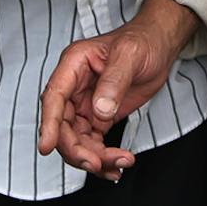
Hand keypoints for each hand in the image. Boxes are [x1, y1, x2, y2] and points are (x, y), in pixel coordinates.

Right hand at [37, 0, 192, 178]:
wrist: (159, 45)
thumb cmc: (142, 40)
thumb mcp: (130, 55)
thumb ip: (114, 81)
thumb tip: (100, 110)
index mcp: (74, 65)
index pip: (54, 97)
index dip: (49, 124)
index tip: (47, 147)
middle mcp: (74, 86)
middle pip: (63, 125)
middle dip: (76, 149)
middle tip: (96, 163)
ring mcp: (86, 103)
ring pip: (77, 139)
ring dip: (94, 158)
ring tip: (119, 163)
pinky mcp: (99, 116)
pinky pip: (93, 143)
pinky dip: (103, 157)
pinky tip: (117, 165)